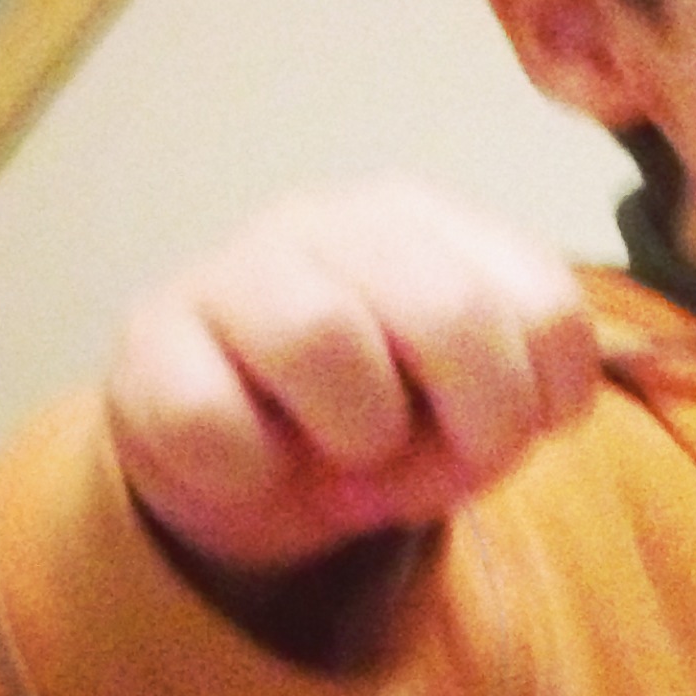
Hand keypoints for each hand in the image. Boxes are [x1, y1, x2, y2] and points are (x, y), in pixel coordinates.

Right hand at [107, 178, 597, 571]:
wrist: (230, 461)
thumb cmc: (370, 420)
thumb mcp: (466, 415)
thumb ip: (519, 399)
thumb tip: (511, 422)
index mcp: (436, 228)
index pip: (547, 304)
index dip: (544, 403)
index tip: (509, 439)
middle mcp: (341, 222)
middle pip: (455, 311)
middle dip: (464, 427)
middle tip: (433, 469)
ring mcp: (238, 266)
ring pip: (325, 337)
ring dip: (356, 438)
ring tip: (340, 456)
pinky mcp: (149, 337)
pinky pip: (212, 415)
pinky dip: (250, 472)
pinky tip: (255, 466)